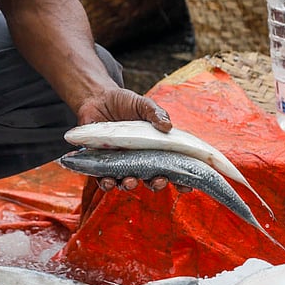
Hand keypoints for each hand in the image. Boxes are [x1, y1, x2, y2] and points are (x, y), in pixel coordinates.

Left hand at [75, 87, 189, 193]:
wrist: (97, 98)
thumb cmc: (124, 103)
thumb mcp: (143, 105)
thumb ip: (155, 113)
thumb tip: (168, 126)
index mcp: (153, 149)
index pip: (170, 168)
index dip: (179, 181)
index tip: (187, 187)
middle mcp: (137, 160)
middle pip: (150, 180)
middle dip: (156, 184)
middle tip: (159, 180)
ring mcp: (118, 163)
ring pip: (126, 182)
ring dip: (130, 185)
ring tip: (131, 181)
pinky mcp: (99, 163)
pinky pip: (102, 179)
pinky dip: (106, 183)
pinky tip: (108, 180)